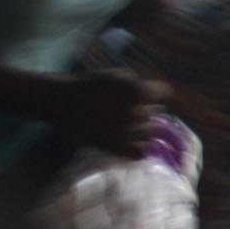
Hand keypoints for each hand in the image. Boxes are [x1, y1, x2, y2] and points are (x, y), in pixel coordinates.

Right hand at [40, 67, 168, 162]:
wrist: (64, 103)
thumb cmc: (90, 85)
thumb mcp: (118, 76)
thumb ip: (139, 84)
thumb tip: (153, 95)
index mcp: (139, 91)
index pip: (165, 93)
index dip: (157, 94)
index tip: (150, 96)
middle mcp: (138, 112)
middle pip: (158, 114)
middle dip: (148, 111)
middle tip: (131, 111)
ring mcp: (128, 132)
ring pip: (151, 134)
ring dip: (143, 130)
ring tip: (126, 126)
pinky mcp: (118, 148)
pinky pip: (141, 153)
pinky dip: (137, 148)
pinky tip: (127, 142)